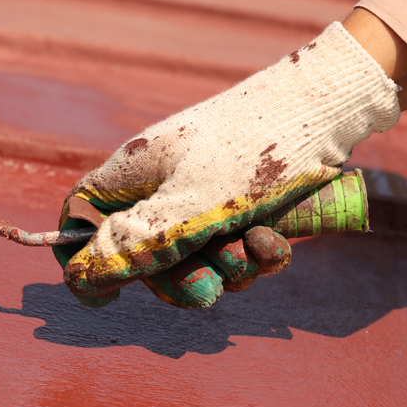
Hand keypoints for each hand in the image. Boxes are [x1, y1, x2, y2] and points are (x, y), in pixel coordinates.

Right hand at [54, 22, 399, 307]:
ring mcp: (203, 200)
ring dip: (230, 266)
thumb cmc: (250, 149)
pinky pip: (237, 251)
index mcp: (132, 175)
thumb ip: (135, 244)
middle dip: (181, 279)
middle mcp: (162, 188)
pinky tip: (277, 239)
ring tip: (254, 243)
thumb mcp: (189, 205)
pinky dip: (258, 252)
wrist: (327, 112)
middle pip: (144, 256)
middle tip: (207, 288)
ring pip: (197, 260)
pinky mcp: (243, 209)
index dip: (84, 258)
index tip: (109, 295)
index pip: (82, 216)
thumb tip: (80, 277)